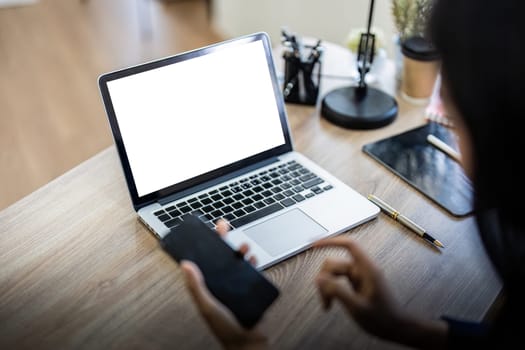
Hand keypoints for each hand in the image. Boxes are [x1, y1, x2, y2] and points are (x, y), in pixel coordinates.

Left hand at [181, 220, 267, 349]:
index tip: (203, 230)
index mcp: (207, 285)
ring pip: (237, 261)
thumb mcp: (206, 305)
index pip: (204, 260)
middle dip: (223, 240)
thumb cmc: (224, 328)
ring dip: (240, 250)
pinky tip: (253, 258)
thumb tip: (185, 265)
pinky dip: (253, 261)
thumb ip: (196, 286)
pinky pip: (252, 270)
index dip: (204, 245)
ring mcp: (236, 284)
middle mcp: (220, 283)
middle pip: (221, 256)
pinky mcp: (250, 287)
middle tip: (223, 225)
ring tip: (242, 245)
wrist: (248, 342)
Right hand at [314, 237, 404, 340]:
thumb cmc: (382, 319)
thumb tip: (319, 279)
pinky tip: (331, 303)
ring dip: (327, 287)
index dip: (331, 241)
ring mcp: (359, 277)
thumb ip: (337, 291)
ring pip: (335, 273)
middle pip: (336, 263)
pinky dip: (332, 290)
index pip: (349, 245)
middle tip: (325, 299)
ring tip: (327, 304)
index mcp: (368, 269)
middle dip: (325, 278)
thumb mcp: (357, 307)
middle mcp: (363, 270)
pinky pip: (338, 281)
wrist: (396, 329)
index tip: (314, 244)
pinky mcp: (356, 284)